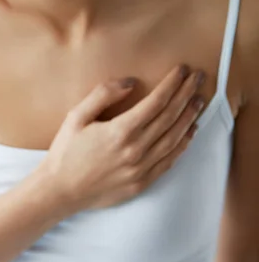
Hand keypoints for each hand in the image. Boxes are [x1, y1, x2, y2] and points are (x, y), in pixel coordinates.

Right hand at [39, 65, 205, 212]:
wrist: (60, 191)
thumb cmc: (66, 151)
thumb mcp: (77, 116)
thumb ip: (103, 95)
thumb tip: (131, 83)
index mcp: (120, 131)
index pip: (157, 102)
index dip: (172, 84)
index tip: (182, 70)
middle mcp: (136, 150)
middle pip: (171, 117)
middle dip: (187, 94)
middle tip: (199, 78)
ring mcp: (142, 169)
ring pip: (175, 139)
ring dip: (190, 117)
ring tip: (199, 100)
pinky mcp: (143, 182)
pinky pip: (170, 160)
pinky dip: (183, 144)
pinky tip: (190, 131)